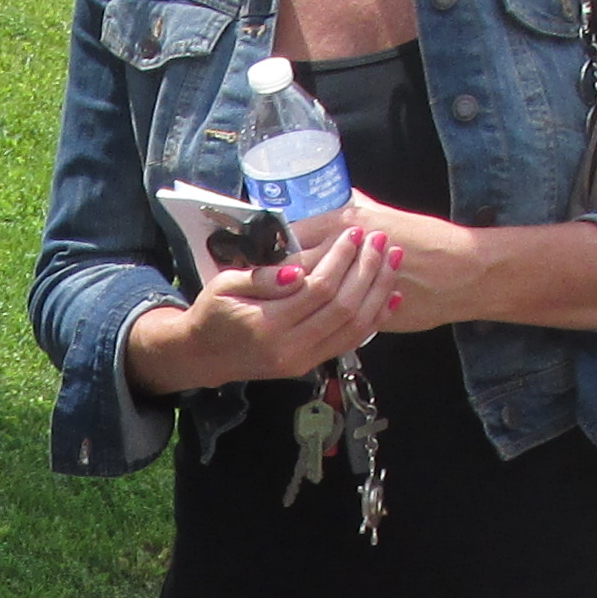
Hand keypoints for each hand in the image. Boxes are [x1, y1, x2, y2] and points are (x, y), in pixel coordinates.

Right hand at [123, 220, 402, 396]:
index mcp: (268, 325)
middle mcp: (291, 348)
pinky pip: (351, 342)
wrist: (203, 356)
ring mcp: (304, 361)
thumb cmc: (213, 313)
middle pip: (343, 307)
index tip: (354, 233)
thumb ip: (263, 277)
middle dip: (367, 270)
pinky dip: (375, 318)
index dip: (341, 259)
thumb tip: (299, 269)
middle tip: (380, 240)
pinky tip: (391, 296)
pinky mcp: (311, 365)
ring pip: (355, 327)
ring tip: (393, 260)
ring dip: (378, 292)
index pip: (318, 289)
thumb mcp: (225, 285)